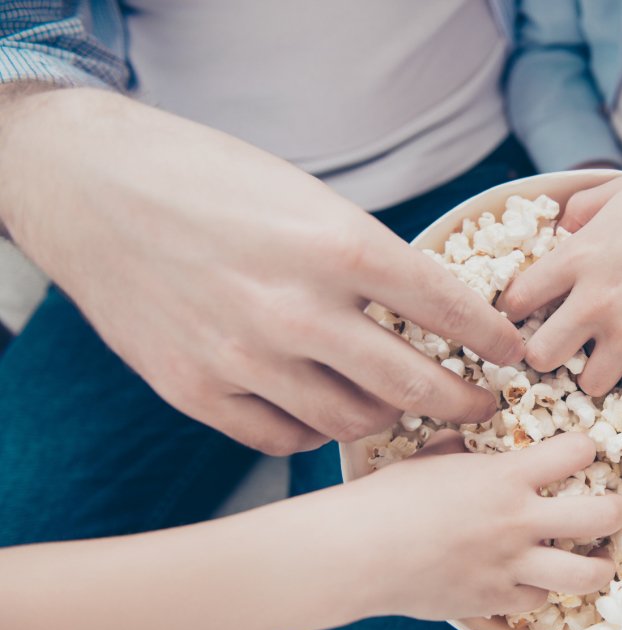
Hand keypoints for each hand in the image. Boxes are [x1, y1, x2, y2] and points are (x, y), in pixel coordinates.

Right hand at [0, 88, 522, 454]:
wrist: (90, 189)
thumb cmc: (209, 182)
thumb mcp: (308, 198)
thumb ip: (368, 260)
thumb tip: (429, 314)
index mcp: (338, 245)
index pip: (448, 308)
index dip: (492, 338)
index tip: (513, 353)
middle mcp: (297, 309)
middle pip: (414, 384)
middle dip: (464, 400)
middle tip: (482, 404)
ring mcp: (244, 358)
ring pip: (352, 422)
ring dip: (392, 419)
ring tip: (405, 409)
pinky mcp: (197, 391)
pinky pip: (283, 439)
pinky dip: (316, 431)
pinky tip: (326, 412)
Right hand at [339, 431, 621, 619]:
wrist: (358, 553)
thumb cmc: (386, 498)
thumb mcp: (428, 459)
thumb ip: (460, 452)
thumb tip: (463, 443)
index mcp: (507, 476)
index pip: (578, 451)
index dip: (586, 448)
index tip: (581, 453)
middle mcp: (520, 520)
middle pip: (605, 515)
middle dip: (618, 510)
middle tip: (611, 509)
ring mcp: (511, 564)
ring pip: (588, 573)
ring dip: (599, 564)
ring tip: (594, 557)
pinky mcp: (495, 600)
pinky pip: (539, 599)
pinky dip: (539, 589)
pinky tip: (531, 579)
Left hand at [497, 144, 621, 399]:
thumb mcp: (619, 189)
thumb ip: (581, 209)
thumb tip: (562, 227)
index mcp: (577, 257)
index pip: (516, 301)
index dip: (518, 309)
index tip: (532, 310)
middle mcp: (596, 301)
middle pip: (540, 356)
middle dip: (547, 353)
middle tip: (564, 344)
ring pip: (588, 383)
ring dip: (595, 373)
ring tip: (610, 356)